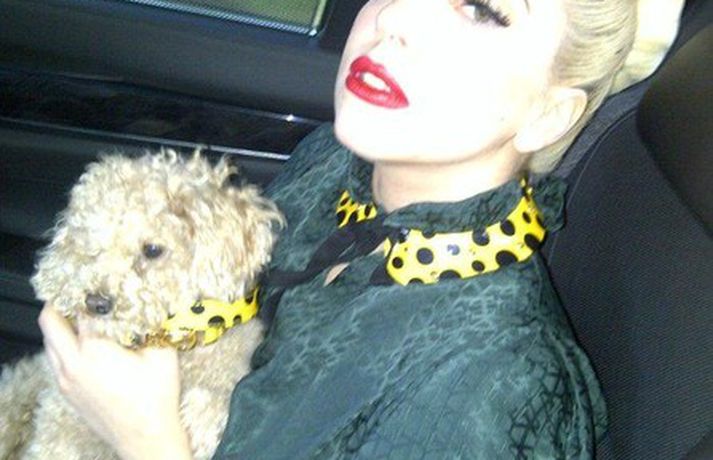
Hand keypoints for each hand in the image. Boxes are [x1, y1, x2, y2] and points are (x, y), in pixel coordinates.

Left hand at [38, 305, 192, 459]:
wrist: (146, 436)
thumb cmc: (156, 397)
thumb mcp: (162, 352)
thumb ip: (152, 324)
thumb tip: (149, 301)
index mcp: (95, 349)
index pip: (81, 309)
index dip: (91, 293)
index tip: (102, 286)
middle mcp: (73, 363)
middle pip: (50, 322)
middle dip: (62, 305)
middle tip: (78, 296)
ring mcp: (66, 380)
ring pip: (48, 343)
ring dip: (60, 327)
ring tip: (81, 320)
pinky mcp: (67, 393)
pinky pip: (54, 362)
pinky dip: (61, 347)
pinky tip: (84, 346)